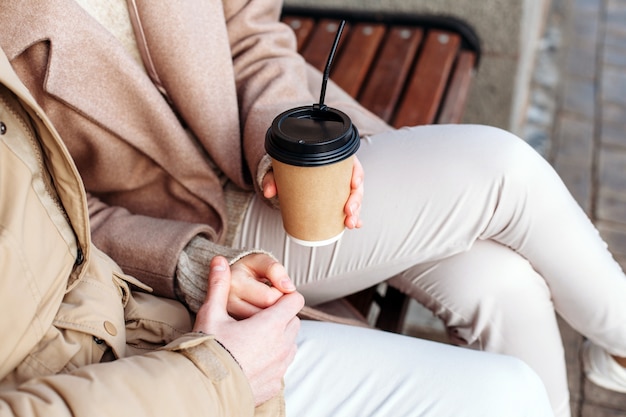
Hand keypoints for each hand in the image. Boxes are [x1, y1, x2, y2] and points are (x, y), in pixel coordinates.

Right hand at [193, 256, 303, 405]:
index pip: (295, 300)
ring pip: (290, 344)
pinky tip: (253, 359)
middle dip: (281, 316)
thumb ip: (218, 285)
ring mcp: (280, 366)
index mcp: (272, 324)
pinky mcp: (275, 383)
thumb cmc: (208, 348)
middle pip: (294, 321)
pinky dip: (273, 360)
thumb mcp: (211, 313)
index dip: (284, 296)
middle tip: (257, 318)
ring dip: (279, 338)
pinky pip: (282, 366)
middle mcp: (282, 345)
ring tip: (254, 339)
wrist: (203, 389)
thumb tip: (219, 260)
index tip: (269, 299)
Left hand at [262, 155, 363, 228]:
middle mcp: (340, 174)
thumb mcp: (280, 170)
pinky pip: (349, 208)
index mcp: (333, 160)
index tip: (354, 184)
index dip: (356, 174)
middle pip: (355, 185)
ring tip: (350, 224)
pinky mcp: (337, 200)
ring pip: (354, 199)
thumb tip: (268, 191)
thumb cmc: (288, 169)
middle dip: (356, 200)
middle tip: (349, 212)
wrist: (285, 177)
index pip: (351, 164)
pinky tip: (354, 225)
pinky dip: (353, 217)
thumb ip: (273, 178)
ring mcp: (340, 188)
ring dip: (355, 212)